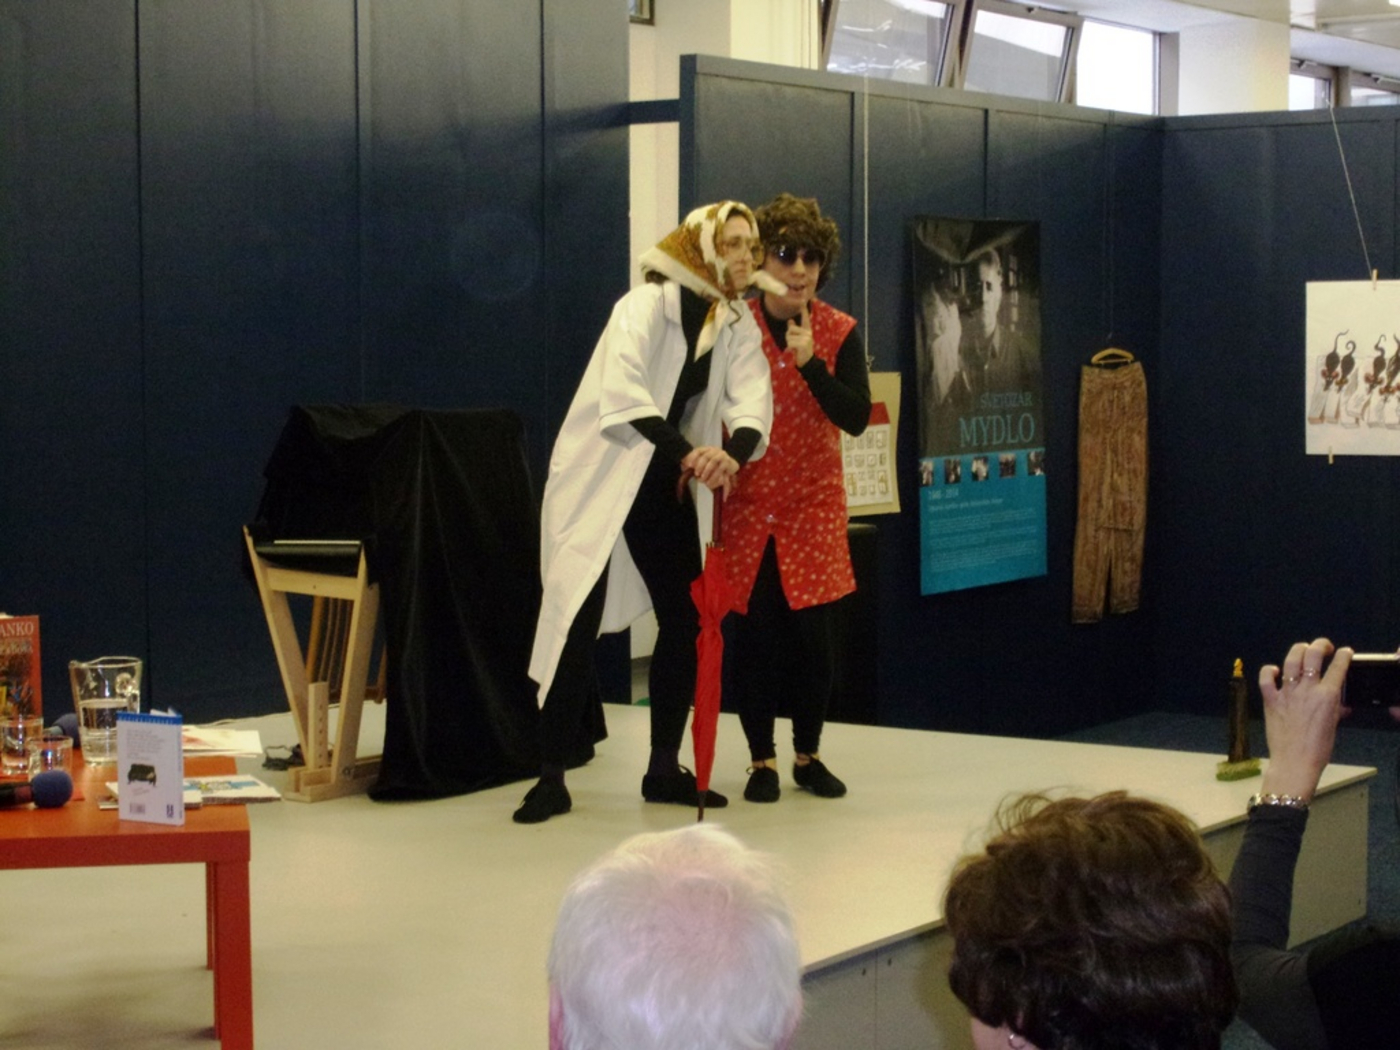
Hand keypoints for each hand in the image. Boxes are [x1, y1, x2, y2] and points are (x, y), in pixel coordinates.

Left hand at [681, 445, 737, 491]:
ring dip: (707, 472)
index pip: (698, 451)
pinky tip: (710, 484)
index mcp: (706, 449)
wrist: (731, 464)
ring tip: (703, 481)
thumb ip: (694, 464)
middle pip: (705, 456)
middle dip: (700, 466)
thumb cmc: (713, 466)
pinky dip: (715, 478)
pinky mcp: (728, 462)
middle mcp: (714, 450)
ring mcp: (722, 455)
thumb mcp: (703, 464)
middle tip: (696, 475)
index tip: (688, 466)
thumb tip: (684, 466)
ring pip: (713, 462)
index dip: (692, 457)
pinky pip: (720, 469)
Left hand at [786, 303, 813, 366]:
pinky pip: (790, 343)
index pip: (805, 318)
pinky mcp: (803, 344)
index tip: (803, 300)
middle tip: (793, 344)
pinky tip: (794, 351)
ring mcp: (806, 338)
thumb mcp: (797, 339)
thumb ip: (794, 330)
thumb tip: (790, 321)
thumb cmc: (801, 350)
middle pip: (790, 329)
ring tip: (794, 348)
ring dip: (788, 343)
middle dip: (788, 337)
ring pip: (789, 336)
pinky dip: (789, 348)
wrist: (807, 362)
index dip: (803, 310)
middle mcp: (808, 332)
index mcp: (807, 330)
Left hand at [1257, 638, 1351, 801]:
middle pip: (1313, 655)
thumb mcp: (1333, 725)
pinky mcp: (1270, 700)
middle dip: (1320, 645)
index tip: (1345, 652)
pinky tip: (1274, 670)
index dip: (1344, 655)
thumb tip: (1341, 703)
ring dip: (1298, 650)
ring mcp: (1287, 693)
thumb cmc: (1317, 748)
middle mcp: (1307, 690)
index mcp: (1327, 696)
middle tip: (1324, 647)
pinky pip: (1266, 678)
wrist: (1295, 762)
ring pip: (1291, 660)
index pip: (1338, 667)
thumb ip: (1336, 709)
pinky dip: (1269, 670)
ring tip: (1302, 649)